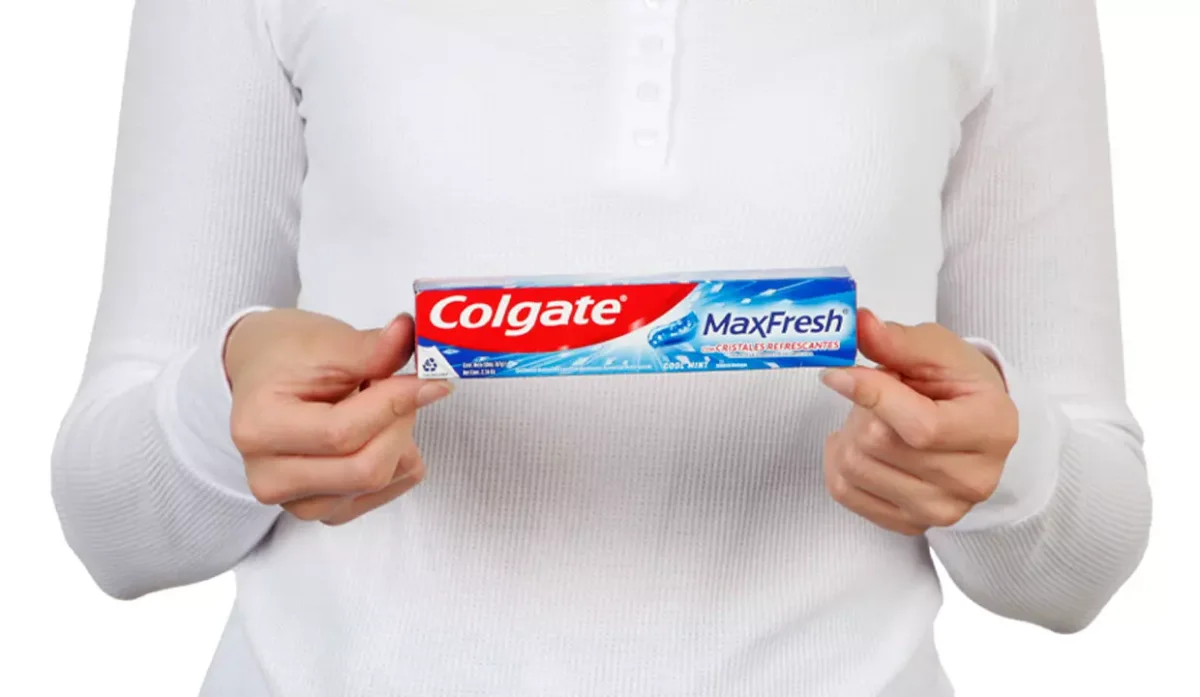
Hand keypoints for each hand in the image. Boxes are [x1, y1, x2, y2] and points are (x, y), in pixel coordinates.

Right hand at [224, 309, 452, 524]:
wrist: (265, 374)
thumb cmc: (288, 357)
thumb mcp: (327, 342)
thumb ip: (373, 348)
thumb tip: (411, 337)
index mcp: (259, 430)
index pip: (342, 434)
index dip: (395, 405)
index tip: (428, 381)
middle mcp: (271, 479)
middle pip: (367, 469)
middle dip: (398, 421)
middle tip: (396, 386)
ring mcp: (300, 503)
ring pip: (384, 479)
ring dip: (398, 436)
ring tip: (373, 403)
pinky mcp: (329, 510)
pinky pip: (391, 488)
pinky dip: (398, 453)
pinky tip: (374, 429)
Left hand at [820, 309, 1017, 534]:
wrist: (973, 427)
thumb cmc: (957, 384)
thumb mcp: (938, 351)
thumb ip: (899, 340)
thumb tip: (860, 325)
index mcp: (992, 428)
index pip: (920, 426)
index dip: (871, 396)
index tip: (836, 373)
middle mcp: (973, 479)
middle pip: (878, 444)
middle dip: (862, 408)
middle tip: (877, 393)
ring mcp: (942, 510)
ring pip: (853, 468)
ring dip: (848, 434)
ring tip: (874, 419)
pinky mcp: (910, 524)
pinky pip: (844, 492)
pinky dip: (838, 462)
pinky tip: (861, 446)